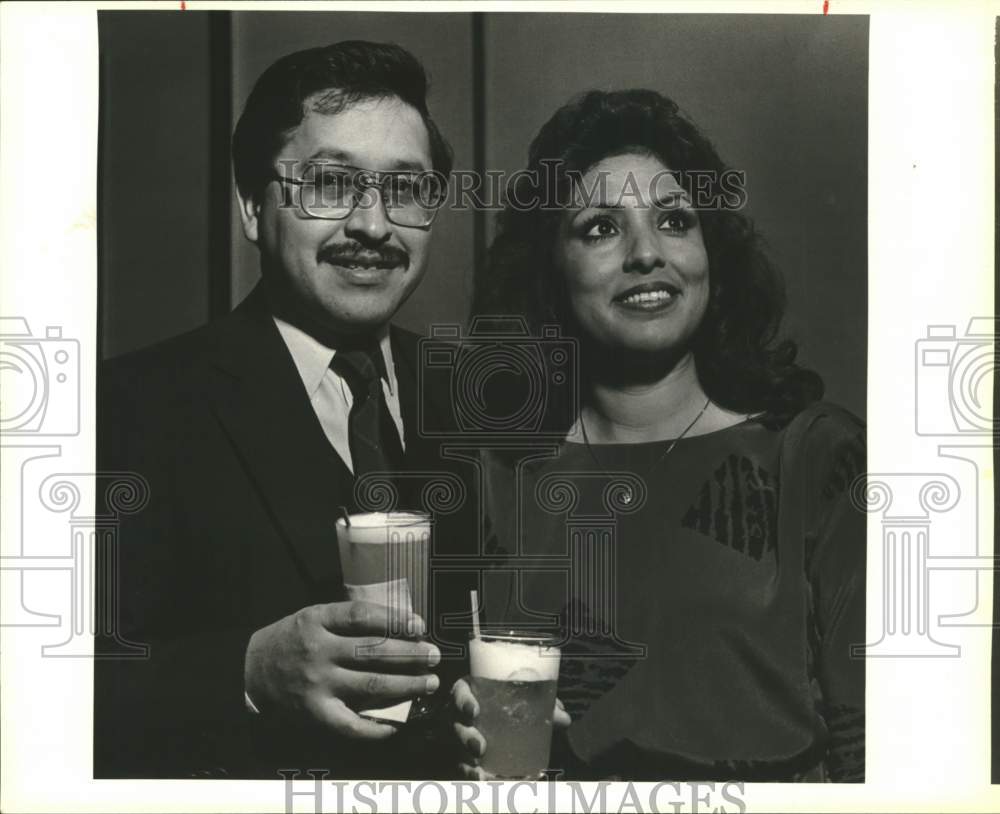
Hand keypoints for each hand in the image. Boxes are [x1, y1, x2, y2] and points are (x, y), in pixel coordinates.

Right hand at [244, 600, 439, 739]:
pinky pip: (351, 724)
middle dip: (410, 654)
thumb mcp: (313, 617)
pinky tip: (396, 725)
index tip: (420, 626)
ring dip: (406, 684)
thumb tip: (399, 625)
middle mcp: (318, 651)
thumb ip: (347, 620)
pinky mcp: (315, 713)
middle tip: (434, 656)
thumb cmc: (291, 640)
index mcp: (317, 620)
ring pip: (371, 684)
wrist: (250, 671)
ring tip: (429, 683)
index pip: (362, 616)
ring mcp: (317, 684)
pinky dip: (376, 727)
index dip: (395, 620)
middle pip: (373, 651)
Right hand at [450, 676, 569, 779]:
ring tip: (482, 775)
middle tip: (481, 747)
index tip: (474, 711)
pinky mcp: (462, 758)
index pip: (460, 694)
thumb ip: (543, 706)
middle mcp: (460, 716)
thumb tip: (563, 718)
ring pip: (456, 752)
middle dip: (466, 738)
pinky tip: (486, 784)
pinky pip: (463, 769)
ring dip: (467, 765)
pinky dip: (473, 778)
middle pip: (456, 726)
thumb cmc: (509, 703)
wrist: (499, 717)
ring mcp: (458, 738)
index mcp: (471, 694)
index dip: (464, 702)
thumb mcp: (523, 700)